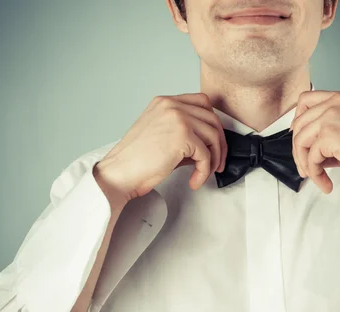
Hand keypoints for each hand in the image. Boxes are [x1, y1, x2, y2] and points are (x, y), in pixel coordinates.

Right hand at [95, 93, 226, 202]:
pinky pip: (206, 154)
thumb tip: (210, 144)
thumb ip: (186, 134)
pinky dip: (204, 171)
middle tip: (217, 162)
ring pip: (213, 136)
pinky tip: (194, 181)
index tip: (214, 142)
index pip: (202, 102)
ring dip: (214, 159)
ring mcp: (177, 118)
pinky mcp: (182, 136)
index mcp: (165, 102)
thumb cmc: (137, 161)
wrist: (120, 173)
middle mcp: (171, 106)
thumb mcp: (163, 138)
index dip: (212, 123)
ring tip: (205, 173)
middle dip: (219, 143)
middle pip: (212, 118)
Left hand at [290, 90, 339, 193]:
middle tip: (305, 167)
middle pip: (299, 123)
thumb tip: (306, 150)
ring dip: (305, 163)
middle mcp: (335, 102)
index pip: (306, 100)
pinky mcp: (330, 135)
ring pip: (301, 141)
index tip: (298, 138)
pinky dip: (315, 173)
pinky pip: (310, 157)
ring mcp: (331, 116)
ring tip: (315, 177)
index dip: (297, 120)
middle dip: (298, 149)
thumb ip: (327, 134)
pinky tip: (326, 183)